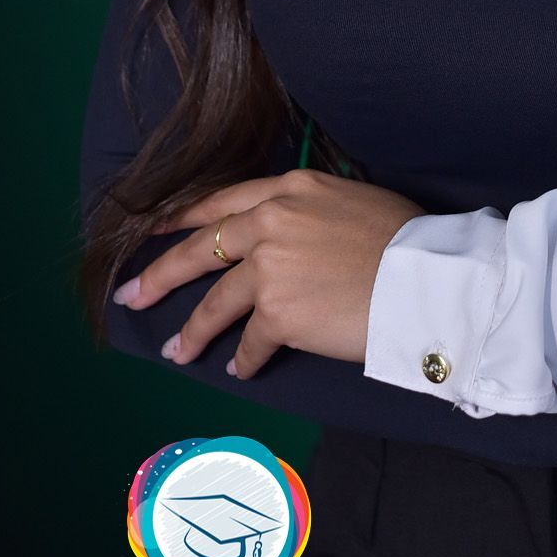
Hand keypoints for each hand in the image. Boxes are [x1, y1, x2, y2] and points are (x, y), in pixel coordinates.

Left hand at [112, 169, 424, 376]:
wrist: (424, 279)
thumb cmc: (405, 237)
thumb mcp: (352, 199)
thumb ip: (311, 210)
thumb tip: (297, 234)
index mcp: (291, 187)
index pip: (224, 201)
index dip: (184, 219)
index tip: (157, 231)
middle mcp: (272, 220)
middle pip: (201, 248)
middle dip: (160, 274)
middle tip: (133, 294)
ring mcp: (270, 268)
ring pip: (216, 303)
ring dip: (194, 332)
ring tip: (179, 352)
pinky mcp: (277, 314)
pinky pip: (250, 343)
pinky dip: (244, 360)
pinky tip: (242, 370)